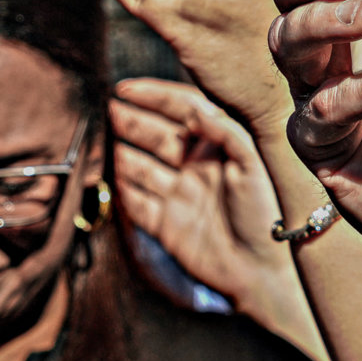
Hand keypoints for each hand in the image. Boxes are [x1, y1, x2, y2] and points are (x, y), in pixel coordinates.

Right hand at [111, 79, 322, 358]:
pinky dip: (119, 190)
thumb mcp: (253, 166)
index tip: (124, 88)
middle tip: (102, 109)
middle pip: (154, 135)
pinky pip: (134, 202)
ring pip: (138, 166)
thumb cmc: (266, 213)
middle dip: (128, 120)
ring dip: (118, 152)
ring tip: (95, 137)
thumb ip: (226, 133)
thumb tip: (194, 108)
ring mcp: (177, 194)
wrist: (264, 272)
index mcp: (217, 146)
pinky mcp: (164, 224)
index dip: (153, 96)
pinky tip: (104, 175)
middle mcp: (193, 166)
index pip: (181, 110)